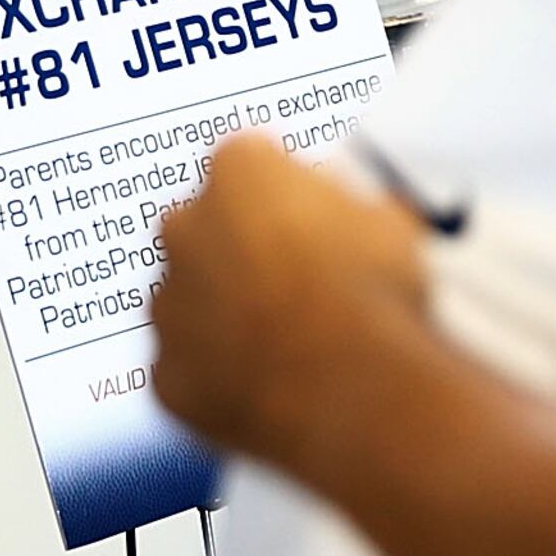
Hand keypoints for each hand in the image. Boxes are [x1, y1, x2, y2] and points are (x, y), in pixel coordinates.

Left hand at [151, 131, 432, 475]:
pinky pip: (190, 370)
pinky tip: (270, 388)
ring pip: (189, 301)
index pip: (250, 164)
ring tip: (288, 343)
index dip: (285, 195)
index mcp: (240, 172)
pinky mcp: (168, 375)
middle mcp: (186, 229)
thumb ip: (348, 205)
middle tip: (294, 282)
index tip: (311, 221)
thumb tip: (347, 215)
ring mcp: (169, 306)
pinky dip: (219, 376)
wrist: (354, 391)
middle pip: (203, 228)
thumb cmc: (375, 294)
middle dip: (238, 249)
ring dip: (225, 314)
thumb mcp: (388, 221)